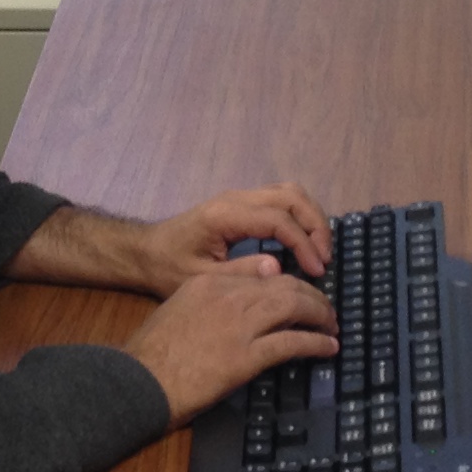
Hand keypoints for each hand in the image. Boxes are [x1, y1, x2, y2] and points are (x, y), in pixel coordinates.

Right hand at [121, 259, 339, 425]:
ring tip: (331, 325)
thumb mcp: (181, 307)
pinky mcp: (247, 356)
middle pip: (285, 285)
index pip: (263, 272)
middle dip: (312, 296)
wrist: (142, 379)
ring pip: (294, 306)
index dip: (288, 281)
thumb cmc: (154, 350)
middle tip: (325, 309)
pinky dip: (316, 343)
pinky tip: (328, 347)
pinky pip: (292, 342)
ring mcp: (239, 325)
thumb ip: (214, 293)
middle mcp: (229, 296)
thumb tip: (251, 285)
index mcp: (210, 281)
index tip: (300, 292)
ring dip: (320, 314)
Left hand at [124, 184, 333, 292]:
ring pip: (290, 192)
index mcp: (226, 215)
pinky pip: (281, 198)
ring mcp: (241, 198)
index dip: (304, 242)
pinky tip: (305, 241)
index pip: (278, 219)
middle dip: (316, 226)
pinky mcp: (243, 204)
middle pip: (291, 196)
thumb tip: (278, 267)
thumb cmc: (168, 268)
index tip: (317, 270)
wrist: (146, 252)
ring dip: (311, 217)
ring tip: (320, 250)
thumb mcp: (199, 280)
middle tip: (325, 260)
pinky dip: (301, 215)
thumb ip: (238, 274)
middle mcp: (236, 199)